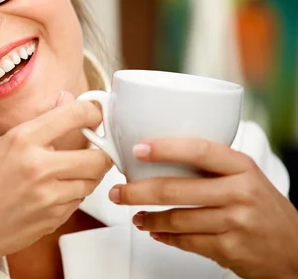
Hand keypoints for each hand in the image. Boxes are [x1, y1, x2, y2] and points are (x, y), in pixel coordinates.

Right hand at [0, 91, 111, 277]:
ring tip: (71, 170)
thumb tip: (66, 100)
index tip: (94, 114)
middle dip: (101, 152)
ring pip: (92, 181)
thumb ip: (40, 123)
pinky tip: (55, 190)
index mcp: (23, 140)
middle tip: (95, 149)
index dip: (92, 112)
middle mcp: (40, 166)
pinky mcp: (55, 217)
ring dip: (88, 174)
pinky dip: (74, 193)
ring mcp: (50, 196)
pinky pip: (79, 200)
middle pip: (98, 157)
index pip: (73, 116)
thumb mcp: (2, 143)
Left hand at [108, 138, 297, 278]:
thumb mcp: (245, 176)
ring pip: (177, 219)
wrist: (294, 249)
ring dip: (149, 217)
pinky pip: (186, 241)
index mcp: (241, 166)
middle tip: (118, 192)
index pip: (198, 150)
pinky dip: (165, 236)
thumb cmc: (263, 207)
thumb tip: (158, 153)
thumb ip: (211, 164)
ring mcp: (235, 222)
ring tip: (135, 215)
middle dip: (139, 191)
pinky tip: (155, 230)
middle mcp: (239, 192)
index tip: (138, 149)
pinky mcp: (229, 249)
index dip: (165, 148)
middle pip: (177, 189)